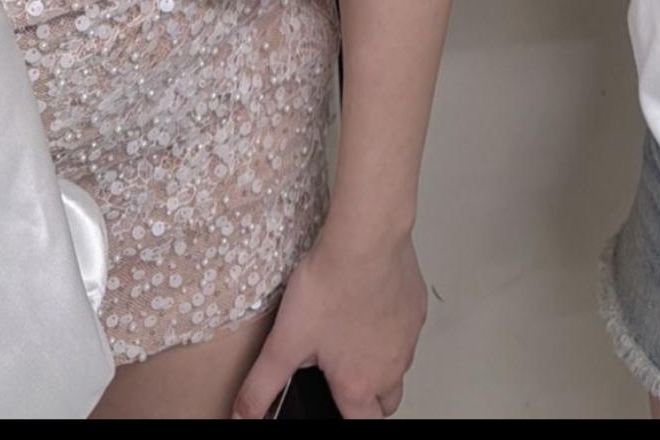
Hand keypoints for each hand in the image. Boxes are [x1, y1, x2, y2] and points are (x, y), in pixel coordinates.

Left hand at [232, 225, 426, 419]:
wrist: (365, 238)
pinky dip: (392, 326)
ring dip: (380, 361)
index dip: (347, 417)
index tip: (335, 405)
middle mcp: (391, 366)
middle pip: (386, 402)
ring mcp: (408, 337)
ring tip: (349, 335)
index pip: (363, 424)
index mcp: (359, 383)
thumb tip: (243, 414)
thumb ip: (261, 385)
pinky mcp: (416, 307)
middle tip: (343, 375)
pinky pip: (408, 329)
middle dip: (368, 398)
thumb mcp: (285, 341)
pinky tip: (368, 302)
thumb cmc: (331, 285)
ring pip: (399, 365)